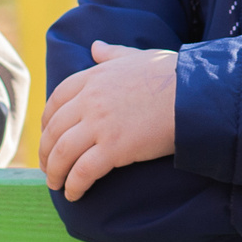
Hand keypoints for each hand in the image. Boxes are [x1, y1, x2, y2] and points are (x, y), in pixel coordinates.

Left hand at [42, 41, 178, 202]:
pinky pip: (83, 171)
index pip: (56, 100)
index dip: (46, 122)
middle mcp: (90, 100)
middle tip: (49, 167)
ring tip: (57, 185)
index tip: (48, 136)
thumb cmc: (172, 75)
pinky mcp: (114, 148)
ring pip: (62, 153)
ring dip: (55, 172)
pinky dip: (74, 185)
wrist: (195, 94)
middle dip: (46, 152)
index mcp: (93, 77)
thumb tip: (95, 46)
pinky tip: (75, 195)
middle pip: (54, 130)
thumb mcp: (137, 57)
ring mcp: (100, 124)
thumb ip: (113, 53)